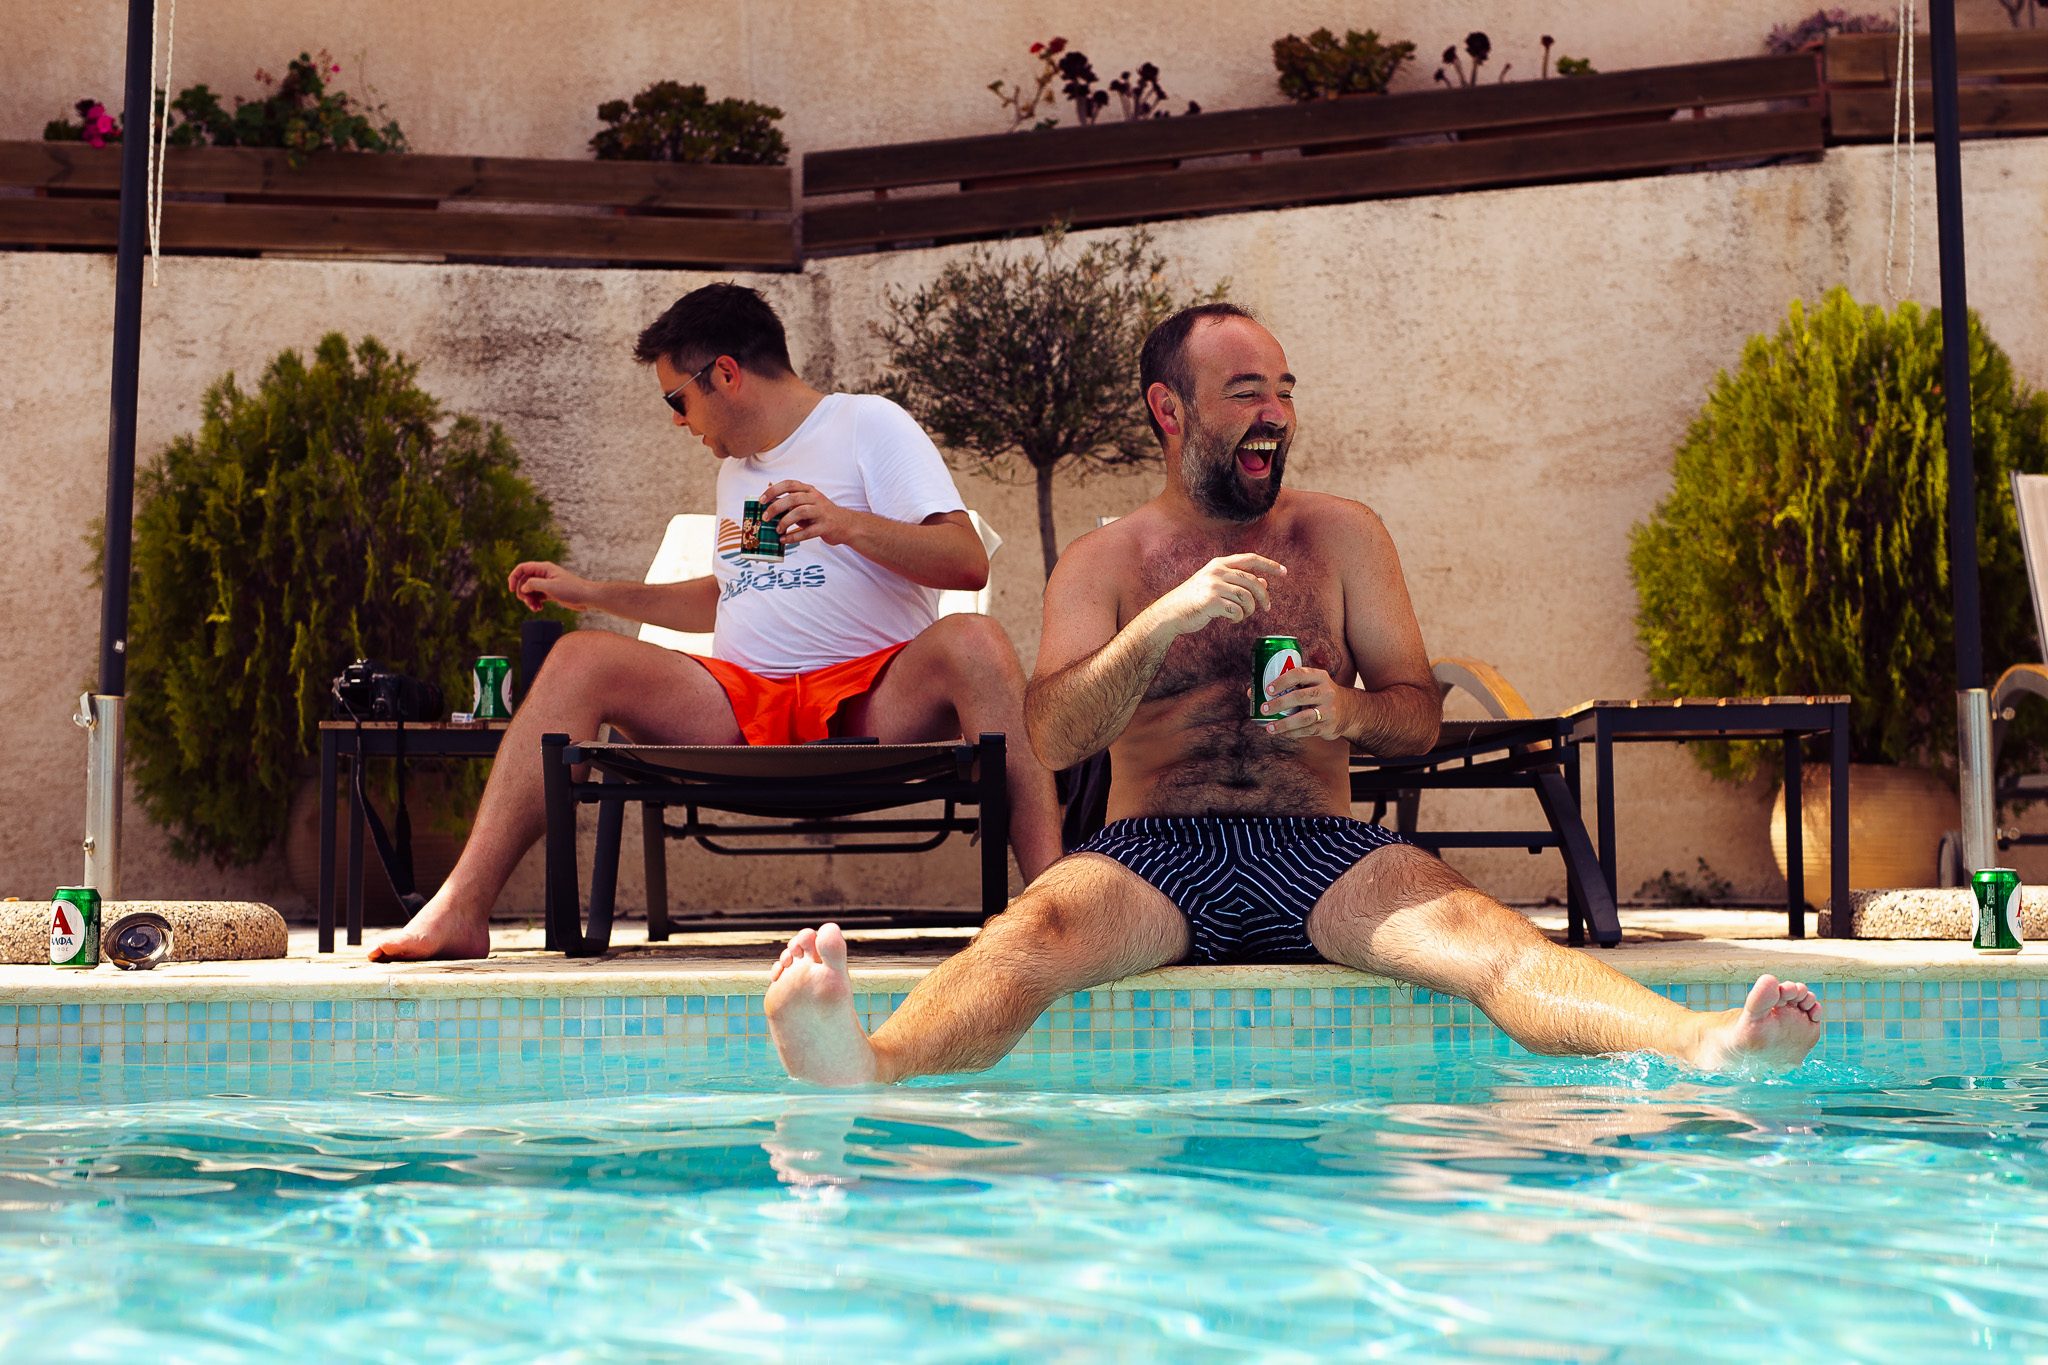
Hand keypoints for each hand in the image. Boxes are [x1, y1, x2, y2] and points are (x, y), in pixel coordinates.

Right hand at [508, 561, 595, 611]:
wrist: (587, 597)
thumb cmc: (571, 590)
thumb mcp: (550, 587)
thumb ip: (533, 585)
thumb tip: (522, 587)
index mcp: (544, 568)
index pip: (522, 568)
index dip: (513, 577)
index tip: (511, 590)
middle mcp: (544, 574)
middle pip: (524, 581)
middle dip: (522, 593)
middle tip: (528, 602)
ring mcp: (547, 584)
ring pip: (529, 590)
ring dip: (528, 600)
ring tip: (535, 608)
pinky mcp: (550, 593)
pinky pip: (536, 596)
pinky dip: (535, 602)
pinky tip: (538, 609)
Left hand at [764, 480, 862, 547]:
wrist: (845, 524)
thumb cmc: (821, 513)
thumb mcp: (806, 502)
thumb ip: (790, 498)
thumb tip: (769, 491)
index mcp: (809, 490)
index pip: (789, 484)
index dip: (773, 491)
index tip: (762, 500)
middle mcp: (815, 498)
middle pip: (792, 499)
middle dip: (776, 508)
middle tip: (766, 518)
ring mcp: (821, 512)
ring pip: (800, 512)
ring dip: (785, 522)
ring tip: (777, 530)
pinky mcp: (825, 527)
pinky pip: (807, 532)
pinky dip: (793, 536)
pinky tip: (784, 540)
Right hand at [1148, 554, 1285, 636]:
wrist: (1170, 612)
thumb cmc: (1195, 600)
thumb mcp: (1216, 586)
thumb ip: (1238, 582)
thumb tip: (1264, 583)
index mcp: (1219, 564)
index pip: (1250, 559)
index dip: (1269, 565)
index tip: (1284, 572)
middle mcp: (1217, 571)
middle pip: (1253, 580)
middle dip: (1264, 596)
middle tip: (1267, 607)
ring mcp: (1213, 586)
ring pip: (1247, 597)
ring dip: (1250, 610)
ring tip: (1242, 615)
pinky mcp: (1211, 602)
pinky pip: (1236, 610)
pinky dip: (1238, 617)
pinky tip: (1232, 619)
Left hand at [1253, 664, 1348, 739]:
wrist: (1349, 710)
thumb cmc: (1318, 694)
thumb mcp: (1310, 684)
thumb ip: (1286, 686)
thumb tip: (1251, 692)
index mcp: (1320, 676)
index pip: (1299, 674)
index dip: (1282, 681)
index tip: (1267, 689)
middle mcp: (1327, 691)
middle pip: (1300, 696)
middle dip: (1279, 704)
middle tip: (1263, 709)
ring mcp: (1329, 710)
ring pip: (1304, 717)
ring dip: (1284, 723)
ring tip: (1269, 728)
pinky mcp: (1328, 726)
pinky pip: (1307, 731)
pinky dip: (1291, 733)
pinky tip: (1280, 732)